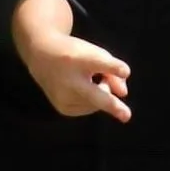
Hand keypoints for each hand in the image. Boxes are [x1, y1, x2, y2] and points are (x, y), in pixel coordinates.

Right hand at [12, 0, 131, 123]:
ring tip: (91, 79)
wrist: (42, 57)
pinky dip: (92, 101)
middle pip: (95, 94)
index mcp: (81, 59)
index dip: (113, 67)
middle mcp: (70, 79)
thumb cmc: (76, 54)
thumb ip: (113, 71)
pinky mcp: (63, 108)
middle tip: (127, 117)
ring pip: (97, 103)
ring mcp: (64, 96)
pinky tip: (83, 89)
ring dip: (102, 93)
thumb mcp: (96, 54)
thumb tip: (123, 95)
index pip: (99, 63)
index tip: (125, 71)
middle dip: (111, 105)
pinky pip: (89, 108)